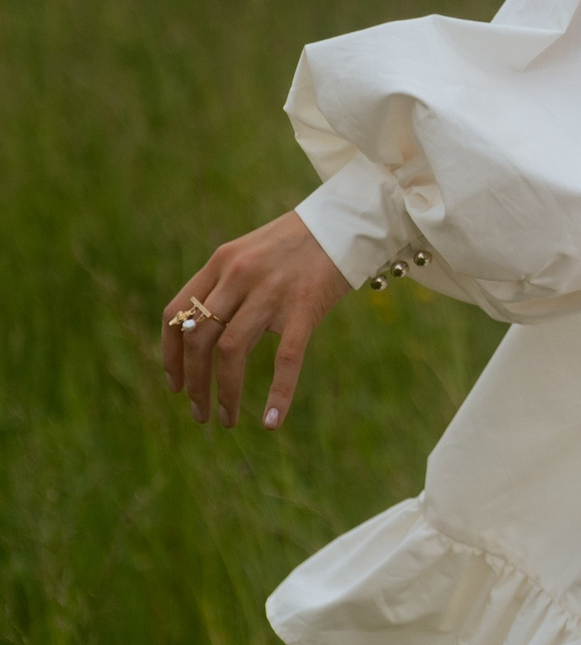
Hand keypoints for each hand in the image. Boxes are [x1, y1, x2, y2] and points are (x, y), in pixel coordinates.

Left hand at [160, 211, 351, 430]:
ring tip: (227, 419)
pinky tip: (271, 421)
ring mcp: (270, 291)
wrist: (347, 223)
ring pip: (230, 351)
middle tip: (199, 413)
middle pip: (198, 338)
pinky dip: (277, 394)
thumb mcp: (253, 256)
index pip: (176, 313)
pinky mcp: (304, 307)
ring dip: (223, 391)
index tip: (175, 384)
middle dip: (194, 383)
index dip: (170, 354)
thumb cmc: (301, 244)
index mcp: (221, 262)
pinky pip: (285, 358)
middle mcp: (238, 276)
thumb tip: (210, 338)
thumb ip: (229, 288)